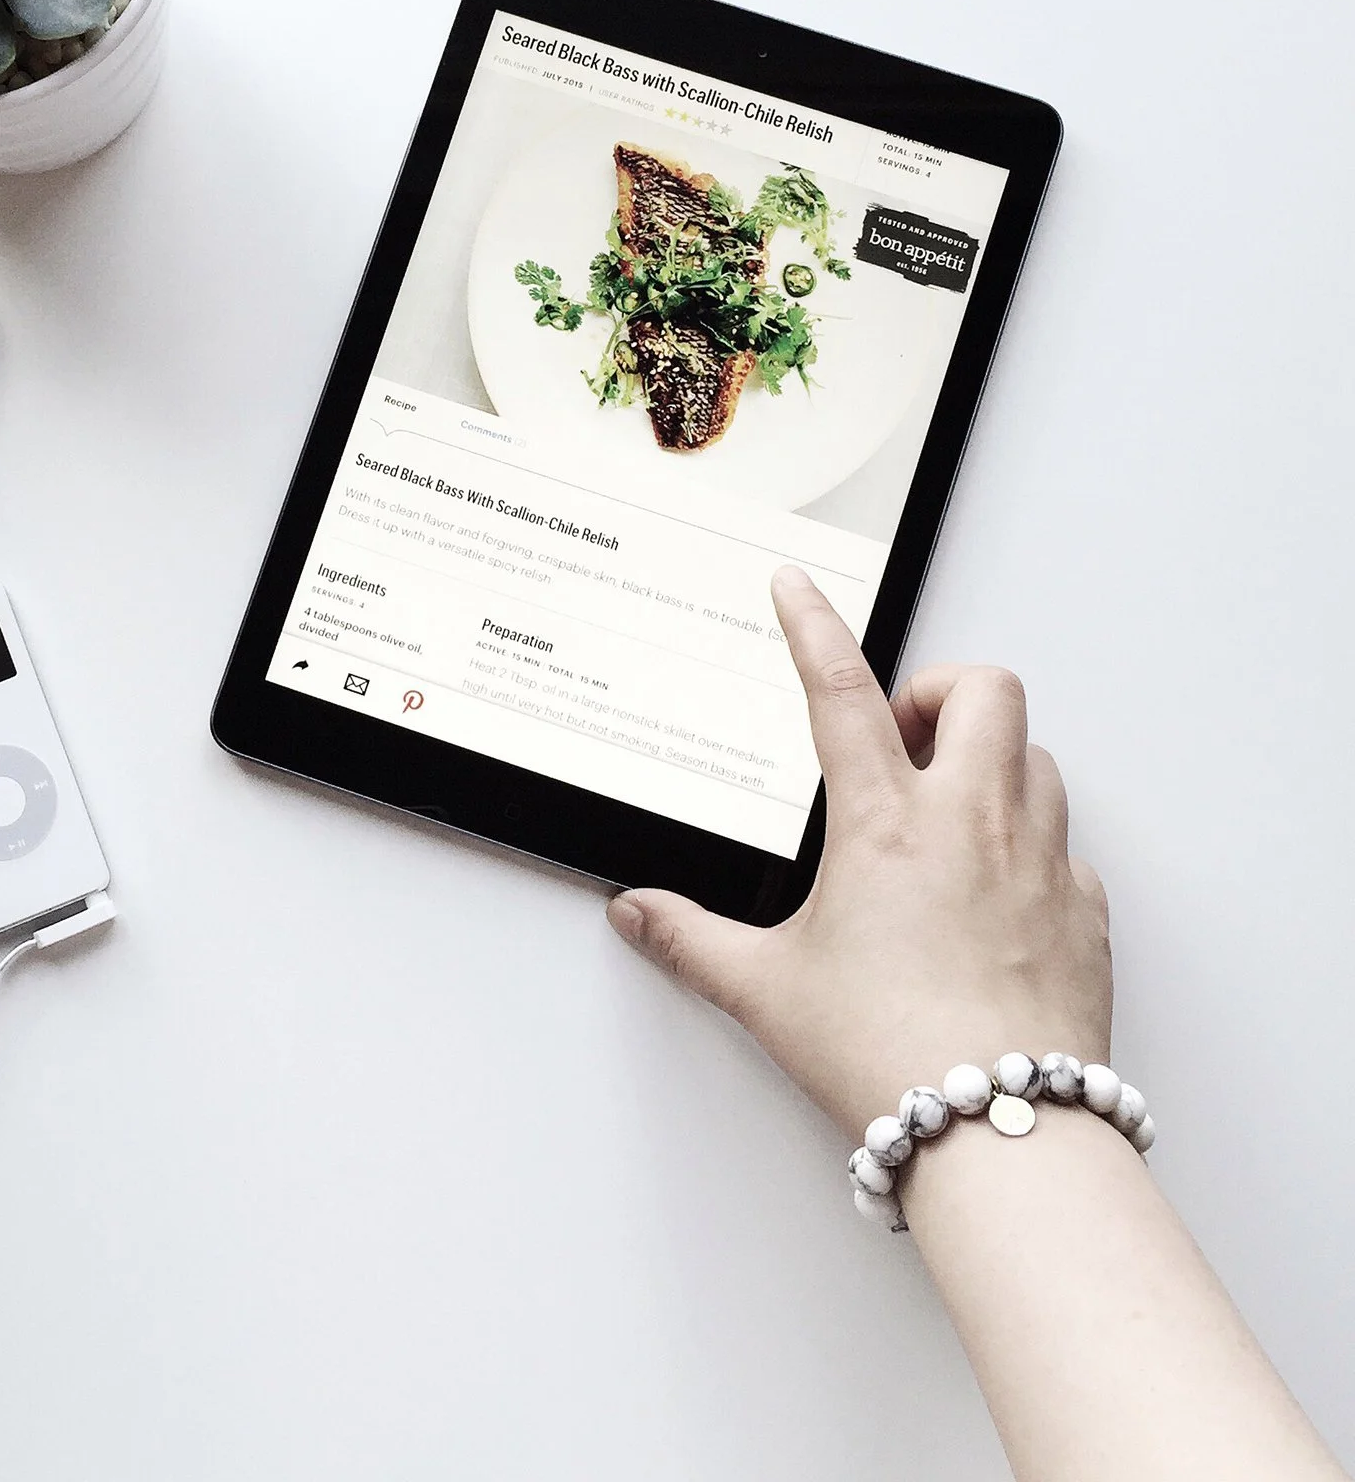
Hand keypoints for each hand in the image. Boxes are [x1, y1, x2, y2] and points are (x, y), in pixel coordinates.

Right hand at [608, 566, 1111, 1140]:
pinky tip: (996, 887)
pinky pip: (1069, 842)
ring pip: (1038, 755)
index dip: (812, 624)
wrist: (1000, 1134)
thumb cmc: (887, 1056)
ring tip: (948, 806)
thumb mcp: (766, 989)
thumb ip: (692, 940)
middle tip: (903, 733)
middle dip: (940, 688)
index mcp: (885, 825)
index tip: (797, 589)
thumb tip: (638, 914)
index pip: (840, 689)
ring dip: (994, 757)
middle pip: (984, 689)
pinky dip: (1033, 840)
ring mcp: (1039, 863)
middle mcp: (970, 825)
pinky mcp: (1085, 912)